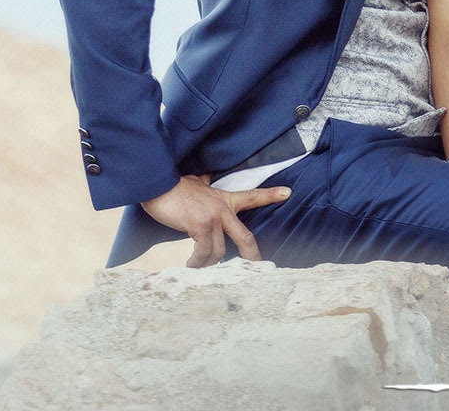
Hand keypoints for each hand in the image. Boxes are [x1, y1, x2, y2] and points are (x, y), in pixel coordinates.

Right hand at [140, 174, 291, 267]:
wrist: (159, 185)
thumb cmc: (176, 187)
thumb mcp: (197, 183)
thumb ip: (206, 185)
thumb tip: (206, 177)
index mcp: (225, 199)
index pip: (253, 196)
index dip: (271, 195)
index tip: (288, 193)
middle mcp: (224, 208)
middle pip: (245, 238)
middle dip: (253, 257)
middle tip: (257, 270)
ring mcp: (214, 217)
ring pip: (219, 251)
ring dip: (209, 264)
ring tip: (199, 267)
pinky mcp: (201, 226)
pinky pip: (203, 253)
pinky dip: (196, 262)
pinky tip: (190, 265)